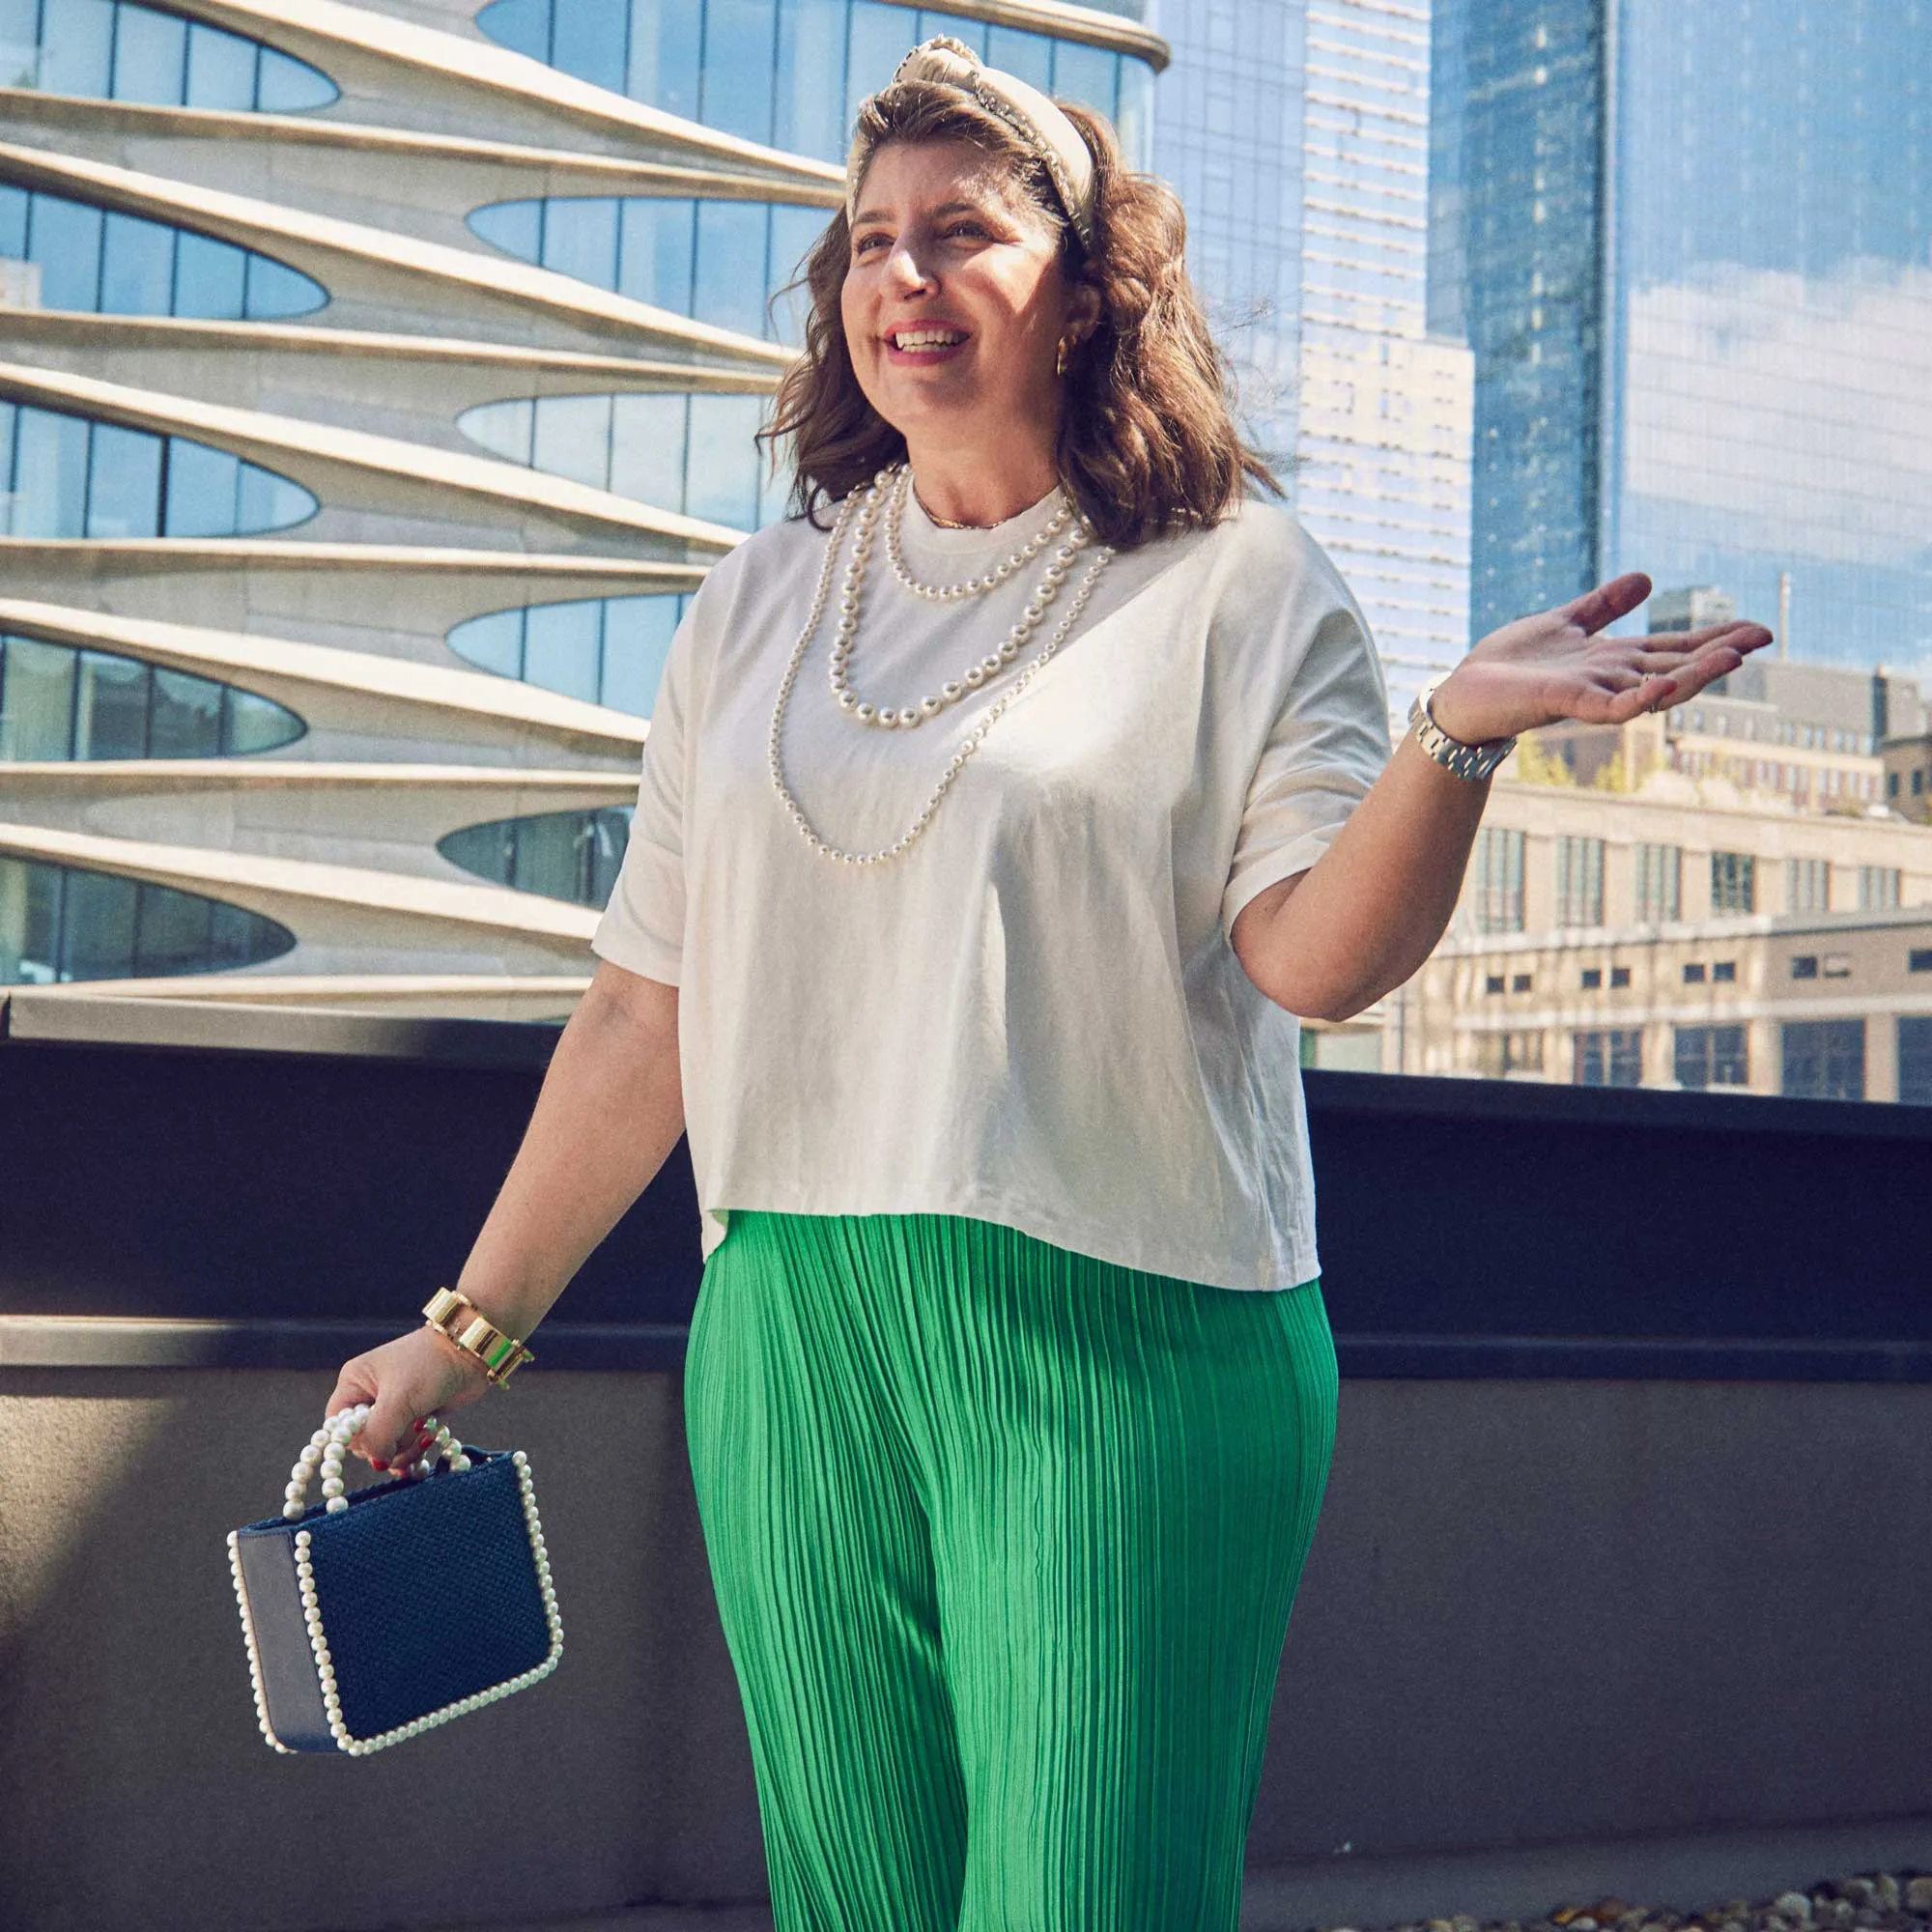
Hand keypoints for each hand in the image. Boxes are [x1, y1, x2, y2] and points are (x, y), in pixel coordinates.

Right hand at [324, 1326, 490, 1473]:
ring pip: (387, 1448)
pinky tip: (428, 1443)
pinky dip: (416, 1452)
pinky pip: (406, 1447)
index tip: (381, 1438)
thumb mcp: (399, 1399)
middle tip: (411, 1431)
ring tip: (425, 1434)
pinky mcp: (416, 1417)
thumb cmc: (430, 1365)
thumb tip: (376, 1463)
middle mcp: (370, 1396)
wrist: (471, 1352)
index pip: (338, 1427)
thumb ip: (378, 1435)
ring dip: (406, 1450)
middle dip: (388, 1445)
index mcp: (355, 1383)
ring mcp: (394, 1408)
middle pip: (365, 1442)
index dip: (357, 1440)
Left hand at [1427, 572, 1773, 747]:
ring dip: (1694, 675)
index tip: (1758, 629)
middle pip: (1676, 665)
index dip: (1714, 638)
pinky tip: (1665, 683)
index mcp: (1613, 659)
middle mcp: (1610, 678)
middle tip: (1763, 637)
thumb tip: (1646, 577)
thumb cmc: (1508, 665)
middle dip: (1718, 653)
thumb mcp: (1563, 624)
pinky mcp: (1566, 704)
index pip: (1674, 647)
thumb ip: (1603, 606)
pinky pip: (1612, 707)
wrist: (1463, 694)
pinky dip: (1640, 697)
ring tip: (1734, 658)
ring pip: (1654, 687)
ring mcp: (1592, 693)